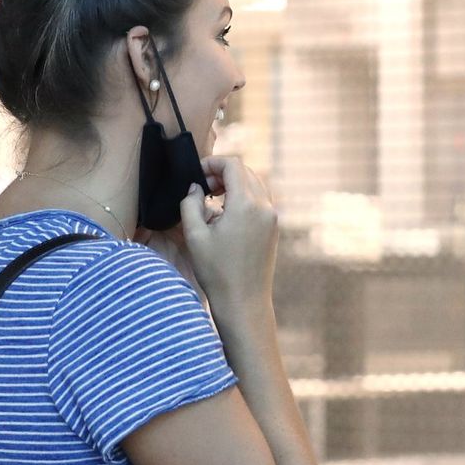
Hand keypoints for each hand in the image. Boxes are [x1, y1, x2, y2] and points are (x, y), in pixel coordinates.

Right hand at [178, 155, 278, 316]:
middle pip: (246, 171)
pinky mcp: (274, 229)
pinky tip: (226, 214)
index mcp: (246, 205)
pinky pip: (260, 201)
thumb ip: (190, 203)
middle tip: (203, 188)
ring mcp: (273, 218)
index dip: (213, 163)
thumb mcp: (195, 235)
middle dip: (222, 173)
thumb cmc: (217, 271)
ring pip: (255, 185)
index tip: (197, 173)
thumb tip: (196, 188)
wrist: (244, 301)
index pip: (234, 165)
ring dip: (234, 185)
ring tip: (213, 200)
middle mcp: (265, 207)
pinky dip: (243, 198)